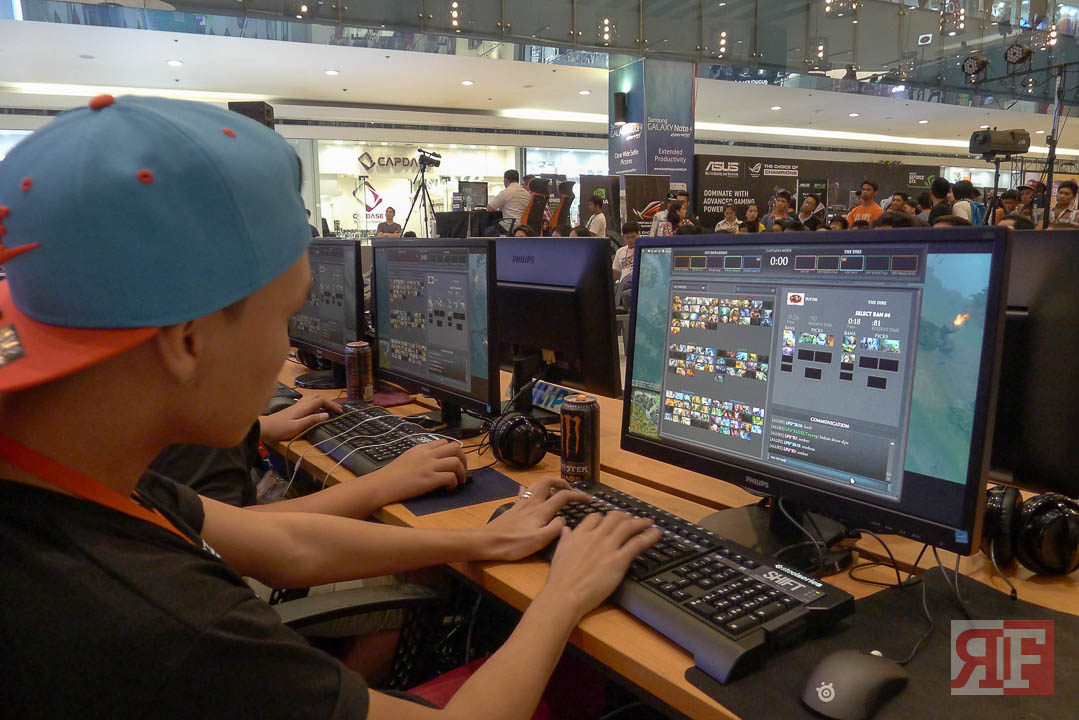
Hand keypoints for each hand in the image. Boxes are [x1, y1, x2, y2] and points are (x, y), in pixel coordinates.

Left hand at [258, 395, 341, 443]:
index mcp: (303, 408)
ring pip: (312, 398)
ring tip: (329, 408)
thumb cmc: (279, 429)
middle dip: (329, 401)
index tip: (340, 412)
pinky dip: (316, 403)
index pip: (321, 401)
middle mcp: (300, 404)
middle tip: (337, 410)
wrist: (264, 428)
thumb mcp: (296, 427)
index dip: (332, 405)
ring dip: (323, 401)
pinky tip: (315, 410)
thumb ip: (311, 420)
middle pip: (318, 397)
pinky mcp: (292, 409)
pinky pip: (308, 401)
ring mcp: (296, 405)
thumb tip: (326, 415)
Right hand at [373, 439, 466, 502]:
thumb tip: (434, 461)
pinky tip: (448, 488)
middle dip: (463, 459)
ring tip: (459, 481)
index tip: (454, 461)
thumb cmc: (391, 475)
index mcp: (421, 448)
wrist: (381, 484)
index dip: (453, 452)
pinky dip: (454, 483)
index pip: (444, 442)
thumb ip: (420, 456)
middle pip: (455, 448)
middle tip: (462, 471)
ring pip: (456, 462)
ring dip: (462, 472)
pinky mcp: (429, 480)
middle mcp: (427, 455)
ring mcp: (429, 466)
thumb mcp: (407, 458)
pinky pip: (450, 477)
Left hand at [481, 477, 590, 562]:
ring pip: (536, 484)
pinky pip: (524, 492)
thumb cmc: (514, 544)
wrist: (487, 541)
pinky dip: (531, 490)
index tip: (589, 500)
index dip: (578, 496)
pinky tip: (530, 493)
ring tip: (556, 492)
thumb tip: (563, 519)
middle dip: (562, 482)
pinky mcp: (513, 507)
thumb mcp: (539, 541)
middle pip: (548, 481)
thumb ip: (555, 528)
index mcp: (541, 511)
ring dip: (548, 484)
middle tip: (570, 491)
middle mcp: (532, 502)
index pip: (563, 496)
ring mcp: (521, 503)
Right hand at [542, 510, 660, 620]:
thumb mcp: (559, 553)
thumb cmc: (560, 579)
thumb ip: (566, 538)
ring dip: (641, 522)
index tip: (609, 520)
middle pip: (614, 517)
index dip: (604, 517)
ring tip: (649, 522)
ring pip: (628, 526)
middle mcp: (595, 536)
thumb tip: (566, 529)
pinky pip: (638, 543)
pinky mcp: (619, 560)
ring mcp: (608, 547)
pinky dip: (649, 536)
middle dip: (625, 516)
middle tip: (632, 520)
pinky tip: (656, 533)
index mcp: (580, 534)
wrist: (565, 594)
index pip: (595, 517)